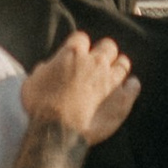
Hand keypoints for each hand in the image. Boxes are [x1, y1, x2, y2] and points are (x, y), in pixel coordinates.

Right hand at [21, 31, 136, 146]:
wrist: (57, 130)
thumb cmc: (41, 105)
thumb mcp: (33, 81)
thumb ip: (45, 69)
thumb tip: (48, 67)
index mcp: (73, 53)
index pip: (81, 38)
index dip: (79, 46)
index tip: (76, 54)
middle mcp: (95, 61)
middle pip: (108, 46)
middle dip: (104, 51)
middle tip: (98, 61)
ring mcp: (111, 79)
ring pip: (123, 63)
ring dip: (119, 66)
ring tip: (116, 72)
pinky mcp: (122, 99)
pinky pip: (134, 86)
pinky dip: (132, 86)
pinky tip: (130, 87)